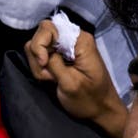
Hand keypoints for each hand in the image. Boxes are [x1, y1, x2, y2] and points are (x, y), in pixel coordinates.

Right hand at [24, 19, 127, 137]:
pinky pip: (41, 56)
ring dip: (39, 65)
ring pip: (37, 47)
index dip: (40, 44)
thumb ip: (54, 63)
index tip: (44, 64)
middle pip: (41, 35)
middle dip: (38, 56)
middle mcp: (72, 39)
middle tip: (48, 76)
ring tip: (52, 79)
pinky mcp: (59, 56)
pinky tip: (52, 80)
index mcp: (80, 40)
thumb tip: (42, 52)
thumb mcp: (70, 83)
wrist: (100, 110)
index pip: (49, 28)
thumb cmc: (89, 99)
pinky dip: (41, 69)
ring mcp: (65, 47)